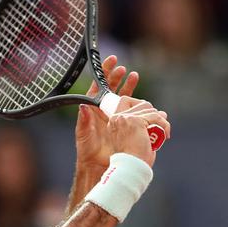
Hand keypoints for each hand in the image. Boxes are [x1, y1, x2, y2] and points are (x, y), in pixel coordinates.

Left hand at [75, 55, 138, 171]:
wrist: (100, 165)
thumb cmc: (88, 151)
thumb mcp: (83, 135)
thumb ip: (84, 121)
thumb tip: (84, 106)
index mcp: (93, 109)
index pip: (98, 86)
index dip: (104, 73)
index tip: (112, 61)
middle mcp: (104, 110)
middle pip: (112, 88)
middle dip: (117, 77)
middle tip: (124, 69)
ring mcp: (116, 115)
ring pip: (124, 96)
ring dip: (129, 86)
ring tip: (134, 76)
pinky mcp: (125, 123)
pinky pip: (133, 110)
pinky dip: (139, 103)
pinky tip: (144, 98)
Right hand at [108, 100, 169, 167]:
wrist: (131, 167)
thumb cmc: (135, 158)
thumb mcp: (136, 137)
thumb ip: (143, 124)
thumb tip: (163, 112)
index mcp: (114, 121)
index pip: (126, 100)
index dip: (140, 105)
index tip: (149, 119)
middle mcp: (117, 118)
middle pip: (142, 104)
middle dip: (154, 115)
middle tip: (158, 129)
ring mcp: (125, 118)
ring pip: (151, 109)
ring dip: (161, 121)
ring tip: (161, 134)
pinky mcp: (136, 121)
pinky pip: (156, 117)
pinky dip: (165, 125)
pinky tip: (165, 135)